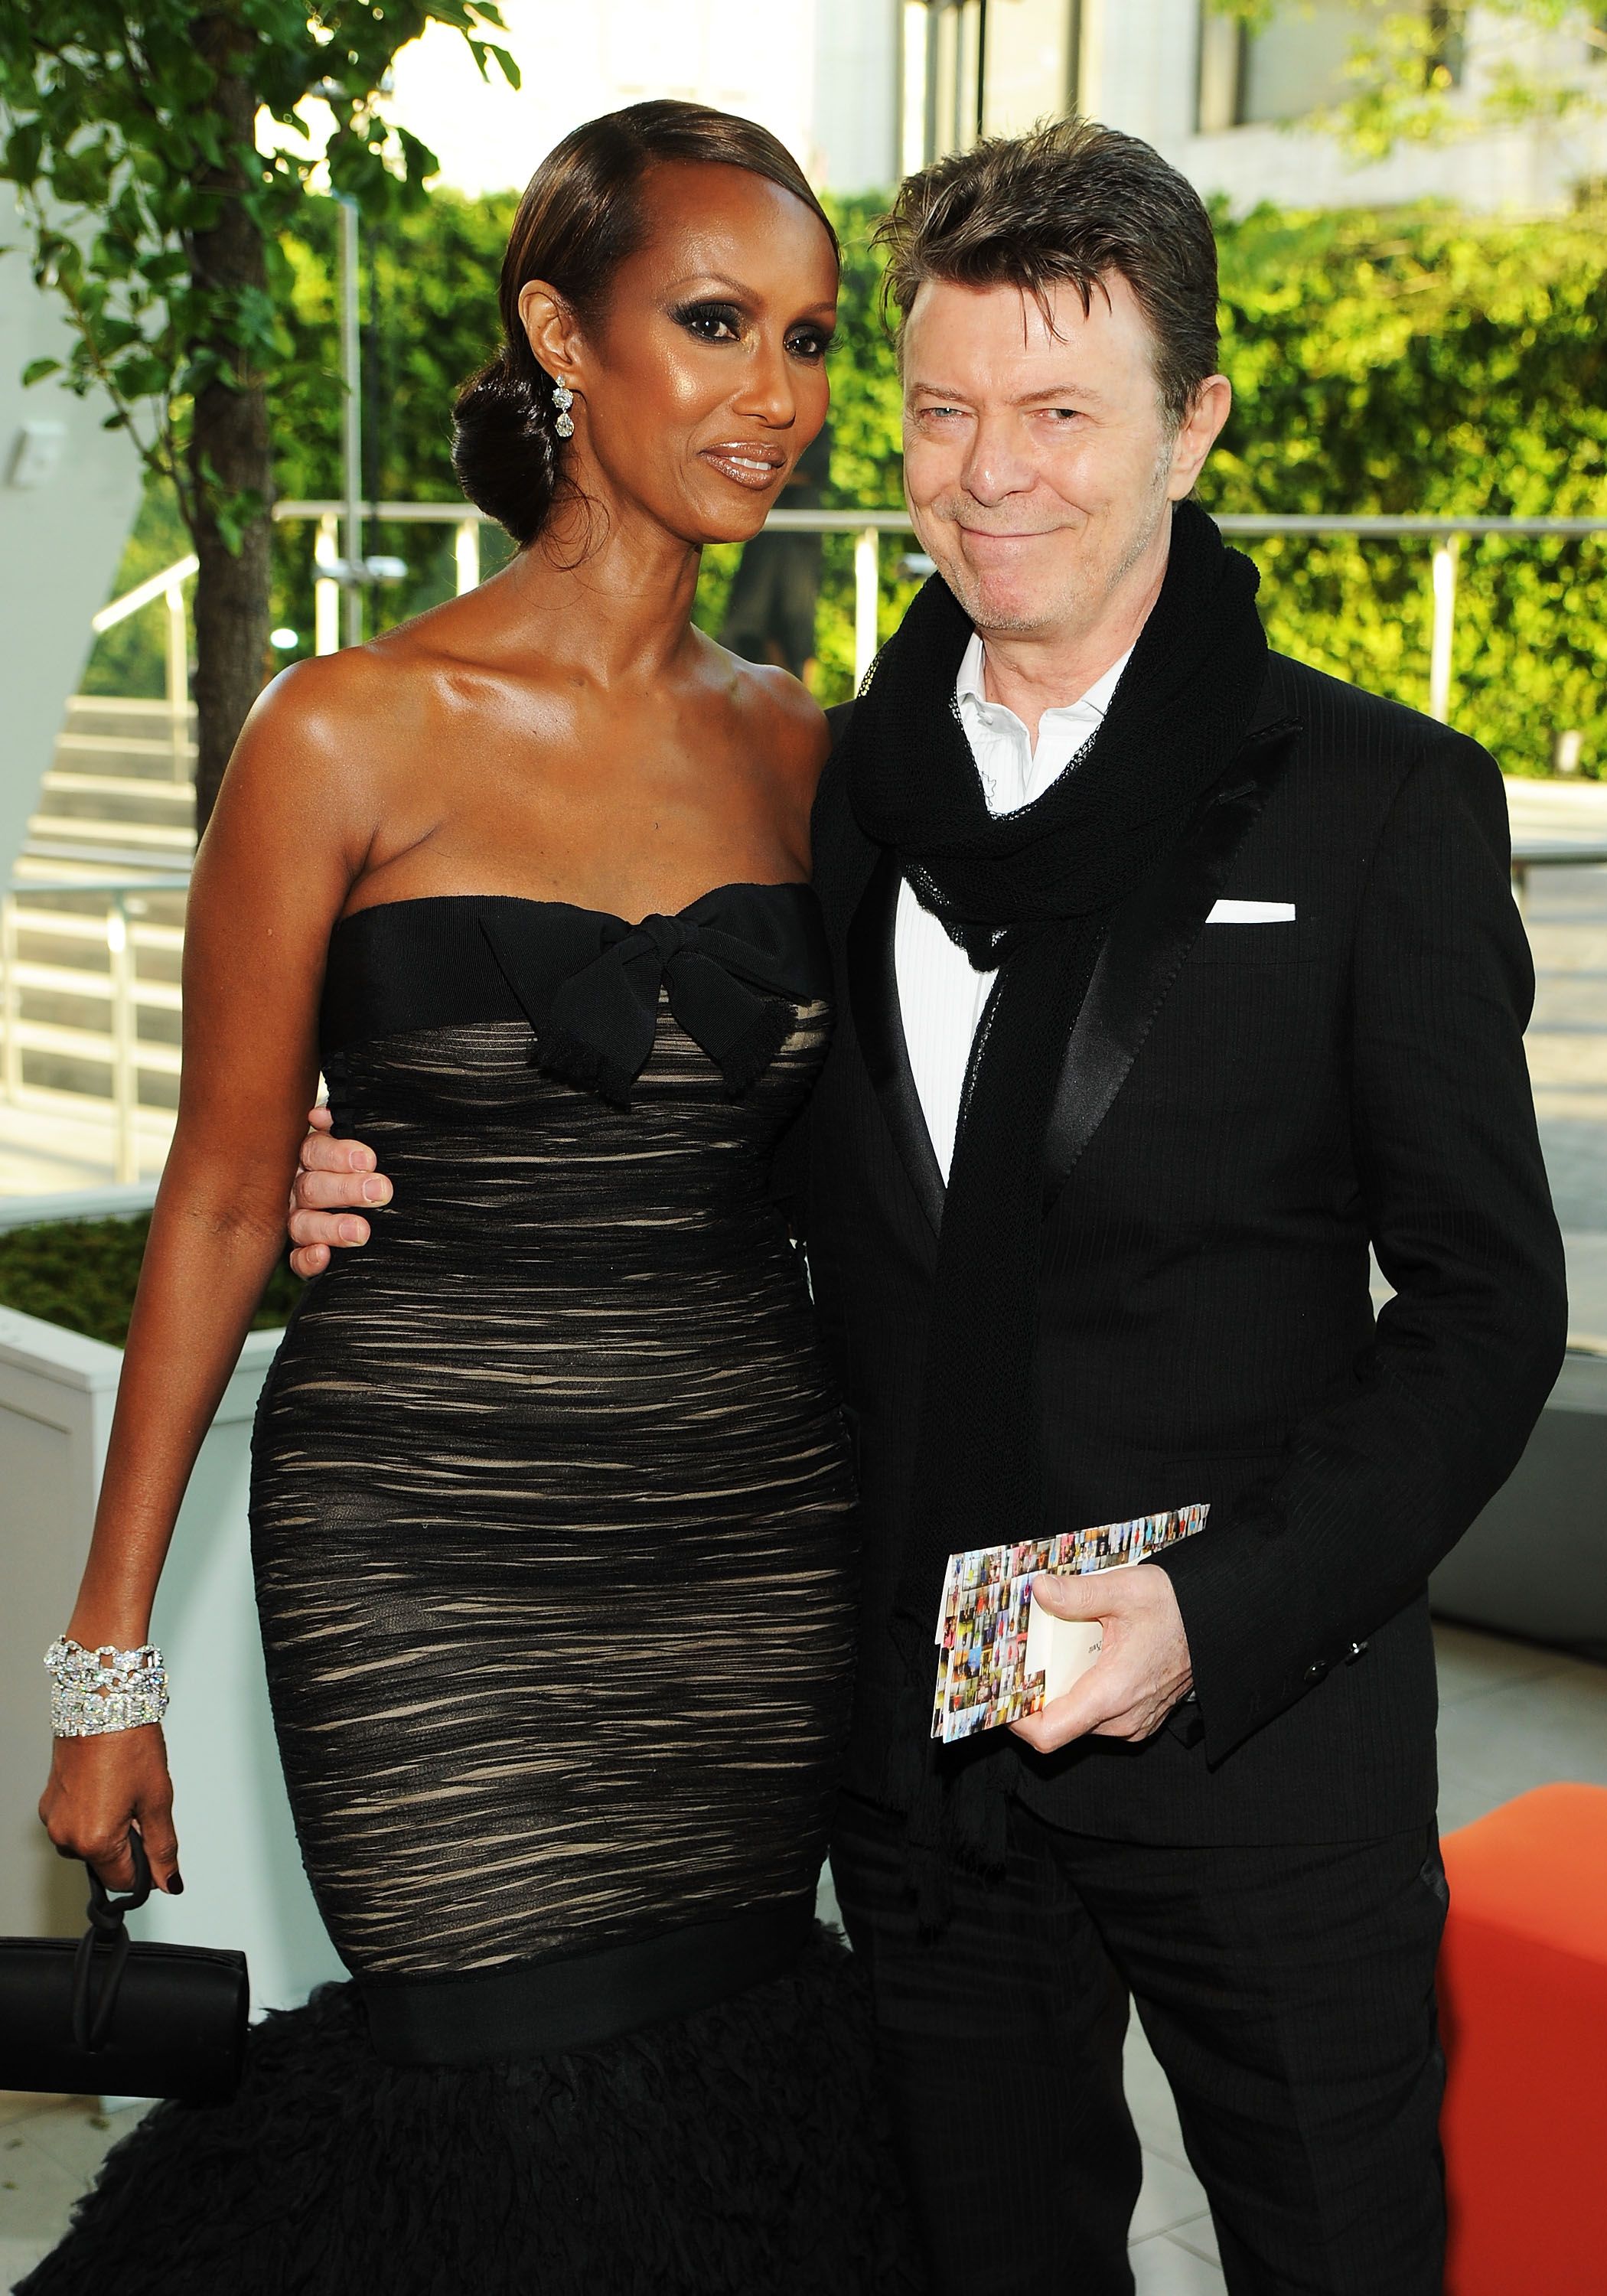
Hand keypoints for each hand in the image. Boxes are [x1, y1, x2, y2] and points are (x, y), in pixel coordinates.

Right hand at [39, 1727, 181, 1893]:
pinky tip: (106, 1787)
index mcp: (93, 1841)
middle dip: (127, 1845)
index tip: (153, 1838)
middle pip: (104, 1863)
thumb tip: (170, 1882)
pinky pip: (74, 1824)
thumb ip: (162, 1847)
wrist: (103, 1705)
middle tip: (139, 1805)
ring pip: (88, 1844)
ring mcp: (52, 1819)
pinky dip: (92, 1815)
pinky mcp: (48, 1803)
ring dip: (108, 1830)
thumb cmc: (130, 1746)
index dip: (145, 1866)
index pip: (123, 1881)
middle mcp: (65, 1836)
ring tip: (122, 1791)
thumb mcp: (157, 1800)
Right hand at [287, 1104, 391, 1276]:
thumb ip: (345, 1125)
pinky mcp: (302, 1252)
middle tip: (380, 1192)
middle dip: (346, 1190)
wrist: (374, 1203)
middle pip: (312, 1187)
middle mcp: (300, 1188)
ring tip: (361, 1232)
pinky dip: (307, 1260)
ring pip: (302, 1223)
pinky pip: (296, 1260)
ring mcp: (299, 1220)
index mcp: (312, 1158)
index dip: (339, 1154)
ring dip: (330, 1227)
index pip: (316, 1150)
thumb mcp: (358, 1143)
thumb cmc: (365, 1167)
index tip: (369, 1160)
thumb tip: (322, 1115)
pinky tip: (324, 1256)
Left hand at [1009, 1563, 1192, 1753]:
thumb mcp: (1126, 1589)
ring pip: (1079, 1719)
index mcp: (1112, 1693)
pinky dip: (1083, 1693)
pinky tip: (1083, 1660)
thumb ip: (1078, 1592)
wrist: (1220, 1623)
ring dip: (1061, 1691)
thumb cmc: (1177, 1608)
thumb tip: (1039, 1590)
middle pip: (1059, 1723)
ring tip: (1055, 1653)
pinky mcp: (1140, 1719)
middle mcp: (1121, 1719)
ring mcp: (1133, 1723)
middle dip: (1037, 1694)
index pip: (1049, 1733)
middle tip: (1024, 1657)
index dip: (1016, 1721)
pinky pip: (1098, 1717)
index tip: (1000, 1694)